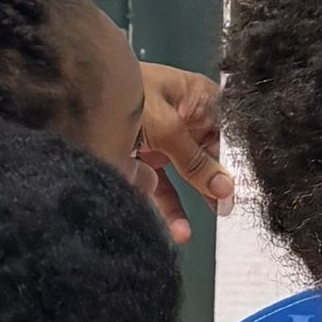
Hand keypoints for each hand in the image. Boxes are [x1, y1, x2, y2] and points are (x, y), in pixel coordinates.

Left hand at [138, 66, 234, 245]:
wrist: (74, 92)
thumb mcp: (167, 126)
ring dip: (196, 201)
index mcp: (199, 98)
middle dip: (219, 185)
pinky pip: (163, 188)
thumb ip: (195, 160)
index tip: (247, 187)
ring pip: (188, 177)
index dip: (239, 160)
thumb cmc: (126, 92)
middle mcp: (186, 119)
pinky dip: (169, 210)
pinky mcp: (145, 161)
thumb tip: (225, 189)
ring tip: (208, 222)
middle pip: (211, 157)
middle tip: (229, 209)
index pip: (229, 132)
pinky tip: (178, 230)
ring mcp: (166, 141)